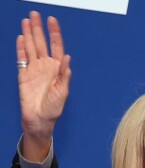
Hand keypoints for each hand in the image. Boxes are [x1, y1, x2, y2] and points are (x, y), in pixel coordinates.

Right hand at [17, 11, 70, 160]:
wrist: (39, 119)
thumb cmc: (54, 109)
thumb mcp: (62, 92)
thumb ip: (64, 75)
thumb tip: (67, 58)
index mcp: (57, 70)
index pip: (56, 47)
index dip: (55, 34)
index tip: (52, 20)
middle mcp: (46, 67)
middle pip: (41, 43)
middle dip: (39, 29)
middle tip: (35, 14)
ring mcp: (34, 70)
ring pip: (31, 47)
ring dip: (29, 34)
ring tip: (27, 20)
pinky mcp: (23, 74)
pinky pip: (22, 58)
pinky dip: (21, 48)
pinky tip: (21, 37)